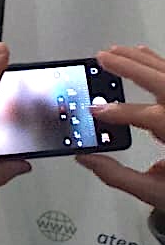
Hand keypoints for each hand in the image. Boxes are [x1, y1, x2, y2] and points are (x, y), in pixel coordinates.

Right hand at [79, 45, 164, 213]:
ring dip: (142, 61)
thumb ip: (118, 176)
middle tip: (102, 59)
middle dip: (132, 68)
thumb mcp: (156, 194)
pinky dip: (158, 64)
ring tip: (116, 51)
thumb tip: (88, 159)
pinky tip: (143, 55)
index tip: (96, 112)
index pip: (150, 117)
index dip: (119, 112)